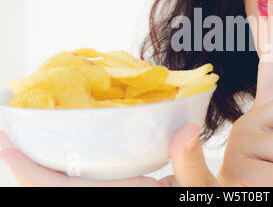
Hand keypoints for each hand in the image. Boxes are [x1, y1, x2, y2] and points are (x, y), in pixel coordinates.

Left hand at [0, 123, 218, 186]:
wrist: (192, 203)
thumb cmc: (193, 199)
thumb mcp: (197, 189)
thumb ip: (190, 164)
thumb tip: (187, 129)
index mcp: (119, 198)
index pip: (61, 190)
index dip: (28, 171)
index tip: (6, 144)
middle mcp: (104, 198)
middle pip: (48, 189)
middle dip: (23, 166)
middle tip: (10, 133)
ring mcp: (109, 194)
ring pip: (59, 187)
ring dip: (38, 167)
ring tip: (27, 137)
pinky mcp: (116, 189)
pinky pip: (76, 184)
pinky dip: (59, 170)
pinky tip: (62, 151)